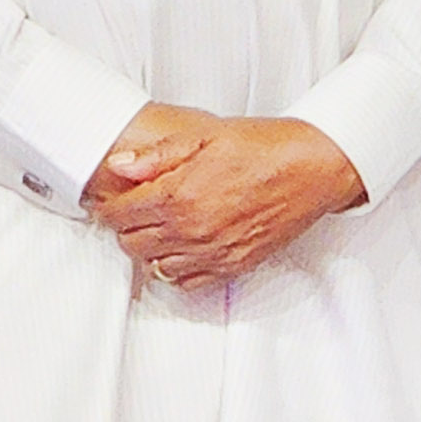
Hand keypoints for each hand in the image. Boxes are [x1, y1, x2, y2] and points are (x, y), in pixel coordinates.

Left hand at [87, 111, 364, 286]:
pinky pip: (188, 283)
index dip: (108, 207)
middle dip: (127, 227)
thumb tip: (119, 166)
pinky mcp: (233, 266)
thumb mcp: (203, 137)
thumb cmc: (264, 147)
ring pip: (155, 267)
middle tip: (135, 211)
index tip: (111, 201)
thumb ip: (156, 157)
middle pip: (131, 244)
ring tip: (160, 228)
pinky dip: (177, 270)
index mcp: (178, 194)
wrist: (312, 168)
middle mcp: (191, 230)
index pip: (118, 215)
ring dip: (150, 249)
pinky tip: (183, 248)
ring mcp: (212, 252)